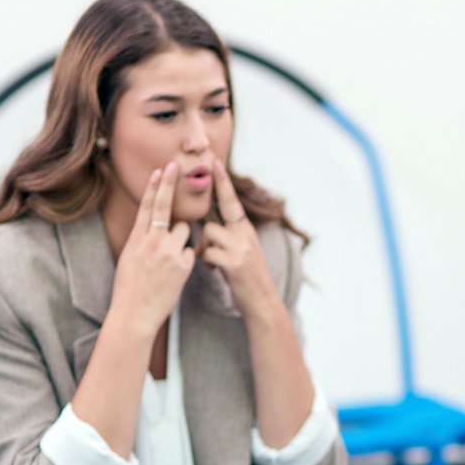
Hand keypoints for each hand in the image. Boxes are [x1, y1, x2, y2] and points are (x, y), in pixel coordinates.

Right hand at [110, 162, 194, 334]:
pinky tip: (175, 274)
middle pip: (165, 207)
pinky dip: (186, 260)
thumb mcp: (129, 259)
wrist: (134, 314)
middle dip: (170, 185)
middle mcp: (152, 241)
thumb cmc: (129, 289)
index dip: (155, 187)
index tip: (160, 170)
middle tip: (175, 165)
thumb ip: (143, 241)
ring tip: (170, 259)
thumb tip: (153, 227)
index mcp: (136, 239)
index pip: (146, 207)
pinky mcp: (183, 265)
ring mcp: (168, 252)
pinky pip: (191, 253)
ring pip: (185, 230)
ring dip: (182, 238)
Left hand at [198, 157, 278, 315]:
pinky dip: (206, 261)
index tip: (215, 162)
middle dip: (206, 218)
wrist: (263, 303)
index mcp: (246, 231)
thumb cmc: (247, 280)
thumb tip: (206, 232)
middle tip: (202, 176)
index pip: (232, 201)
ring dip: (204, 248)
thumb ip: (227, 239)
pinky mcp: (234, 263)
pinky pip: (208, 252)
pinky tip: (214, 269)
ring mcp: (241, 249)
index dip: (223, 182)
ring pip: (208, 234)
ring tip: (212, 261)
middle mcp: (245, 235)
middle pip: (213, 219)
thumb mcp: (241, 254)